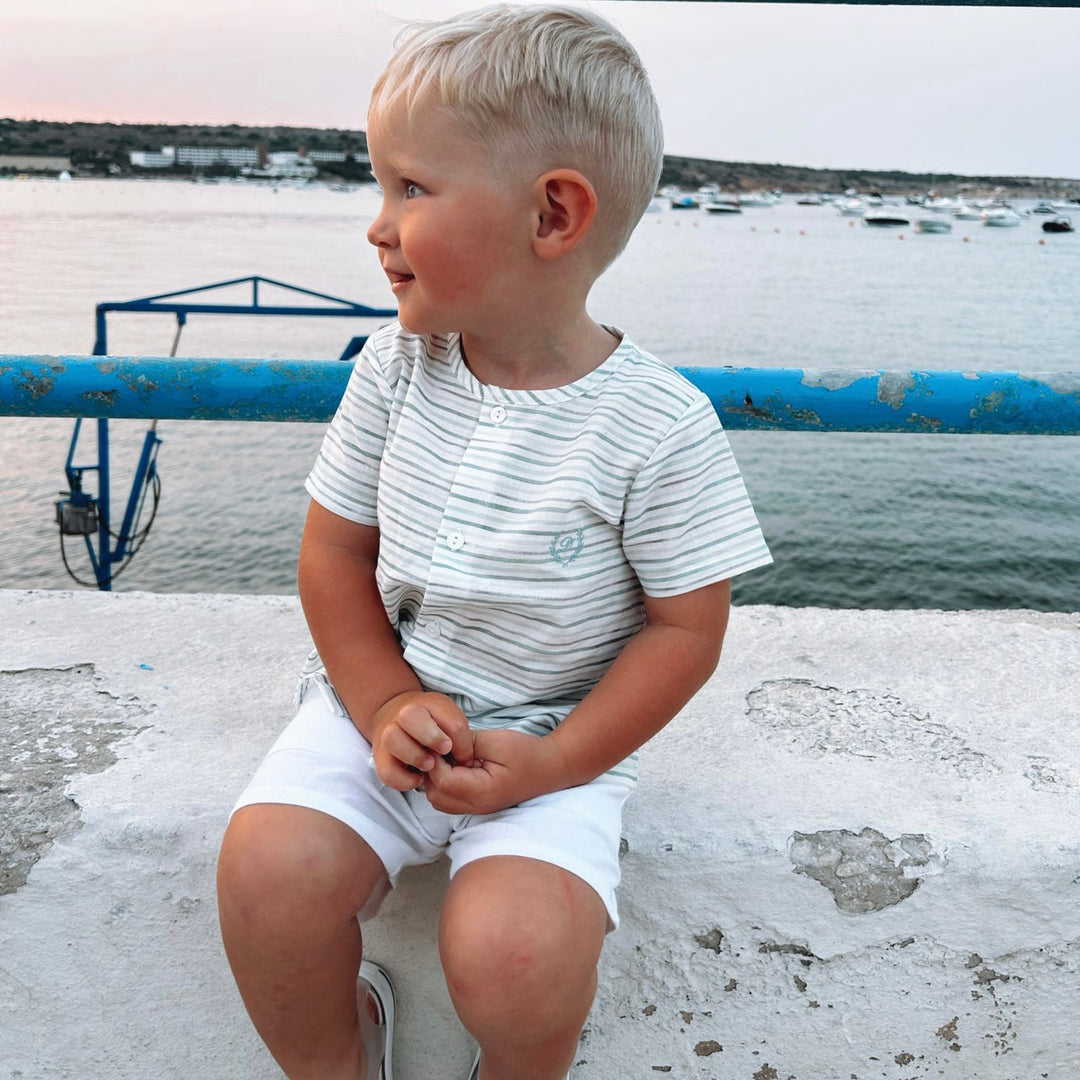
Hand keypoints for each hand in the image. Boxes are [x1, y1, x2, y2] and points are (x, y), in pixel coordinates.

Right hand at [370, 691, 473, 790]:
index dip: (459, 738)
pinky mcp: (380, 758)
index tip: (464, 754)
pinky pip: (385, 771)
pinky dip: (403, 780)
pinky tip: (418, 778)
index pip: (444, 715)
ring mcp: (387, 735)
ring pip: (392, 740)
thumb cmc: (431, 721)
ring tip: (430, 766)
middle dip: (431, 736)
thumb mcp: (449, 718)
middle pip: (409, 717)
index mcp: (426, 704)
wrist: (394, 716)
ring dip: (415, 756)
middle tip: (445, 751)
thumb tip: (464, 760)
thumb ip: (459, 734)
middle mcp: (402, 716)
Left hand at [422, 728, 573, 814]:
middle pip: (436, 795)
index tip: (443, 742)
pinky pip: (449, 800)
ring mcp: (477, 809)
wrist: (551, 767)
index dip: (436, 760)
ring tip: (451, 757)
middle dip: (433, 771)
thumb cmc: (527, 753)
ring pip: (439, 800)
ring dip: (438, 778)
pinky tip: (458, 766)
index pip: (442, 781)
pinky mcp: (477, 805)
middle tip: (444, 749)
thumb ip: (467, 743)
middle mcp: (477, 806)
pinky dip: (445, 783)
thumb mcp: (497, 741)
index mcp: (483, 792)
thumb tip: (443, 745)